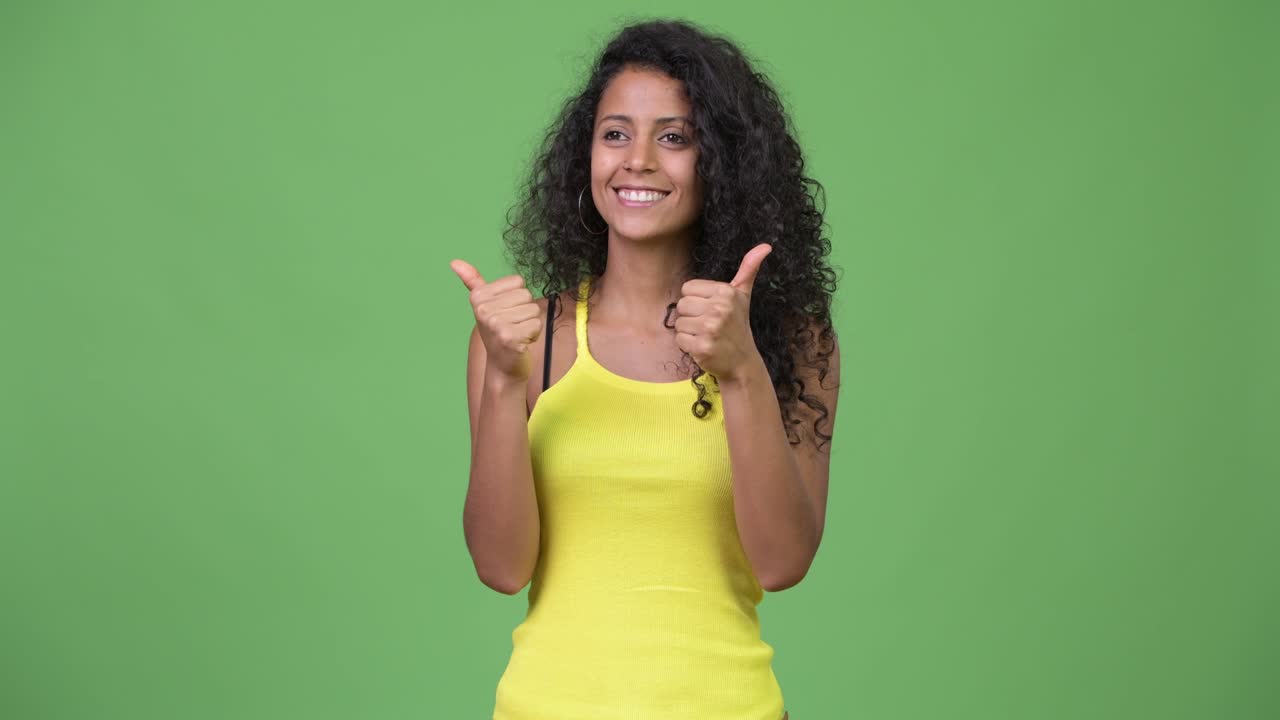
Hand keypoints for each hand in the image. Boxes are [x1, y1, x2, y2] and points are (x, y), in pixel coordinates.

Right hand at [450, 259, 541, 380]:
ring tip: (516, 334)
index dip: (517, 297)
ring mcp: (495, 323)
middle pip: (526, 295)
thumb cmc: (496, 331)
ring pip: (533, 310)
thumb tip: (455, 262)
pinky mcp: (509, 337)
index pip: (518, 281)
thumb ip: (473, 281)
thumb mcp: (483, 304)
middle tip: (512, 326)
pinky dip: (533, 335)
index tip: (506, 312)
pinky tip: (521, 342)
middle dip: (525, 311)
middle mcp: (483, 309)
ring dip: (529, 324)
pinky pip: (536, 324)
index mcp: (478, 296)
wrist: (502, 365)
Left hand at [674, 243, 771, 381]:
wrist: (742, 362)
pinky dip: (687, 345)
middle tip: (708, 325)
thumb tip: (765, 246)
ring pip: (679, 323)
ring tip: (706, 335)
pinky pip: (679, 339)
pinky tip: (703, 346)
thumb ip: (749, 269)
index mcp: (726, 291)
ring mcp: (710, 328)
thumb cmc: (738, 325)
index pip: (687, 288)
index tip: (710, 310)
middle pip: (681, 304)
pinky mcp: (702, 346)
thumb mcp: (743, 296)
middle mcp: (719, 308)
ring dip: (688, 331)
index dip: (696, 300)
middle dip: (691, 316)